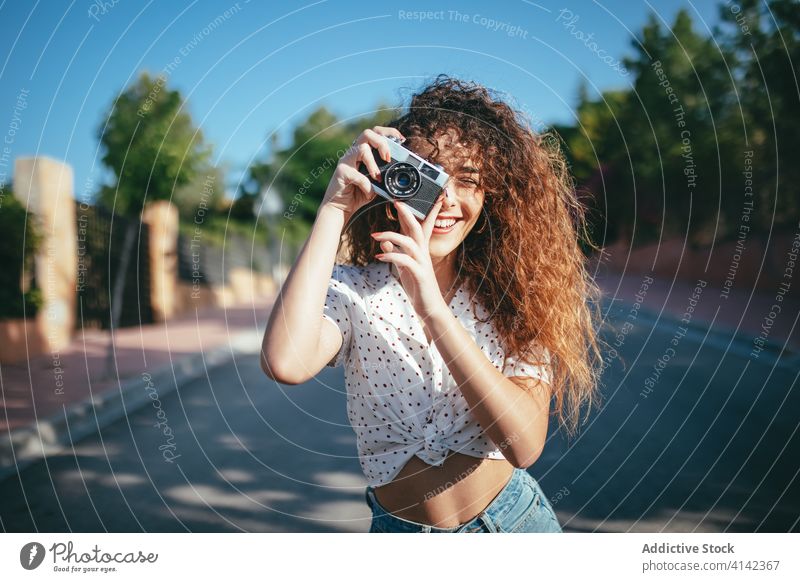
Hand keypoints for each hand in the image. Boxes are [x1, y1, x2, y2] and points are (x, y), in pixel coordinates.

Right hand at [319, 126, 403, 220]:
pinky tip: (369, 193)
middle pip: (367, 133)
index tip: (401, 140)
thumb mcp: (376, 184)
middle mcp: (353, 153)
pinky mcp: (341, 173)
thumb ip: (384, 176)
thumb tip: (399, 174)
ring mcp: (346, 161)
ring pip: (362, 149)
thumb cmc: (358, 194)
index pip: (375, 133)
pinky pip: (357, 175)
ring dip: (373, 164)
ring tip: (378, 178)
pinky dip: (367, 185)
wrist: (340, 208)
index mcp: (362, 153)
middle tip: (387, 158)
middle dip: (381, 143)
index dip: (389, 133)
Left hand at [372, 193, 447, 321]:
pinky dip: (391, 256)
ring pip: (410, 242)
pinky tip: (380, 256)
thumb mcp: (403, 268)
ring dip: (391, 236)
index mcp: (420, 251)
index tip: (410, 198)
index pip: (422, 226)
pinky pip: (405, 261)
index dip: (418, 211)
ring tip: (375, 235)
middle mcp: (423, 254)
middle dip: (407, 214)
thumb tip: (384, 242)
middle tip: (395, 202)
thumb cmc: (418, 287)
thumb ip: (395, 254)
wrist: (430, 308)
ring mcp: (422, 263)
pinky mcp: (420, 274)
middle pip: (417, 228)